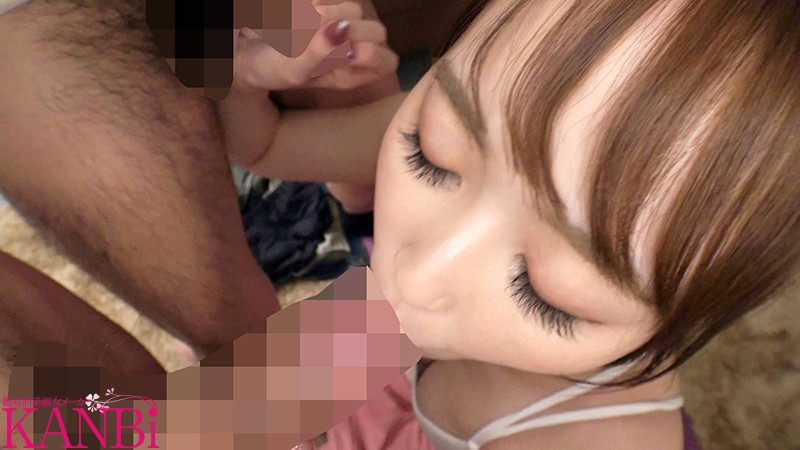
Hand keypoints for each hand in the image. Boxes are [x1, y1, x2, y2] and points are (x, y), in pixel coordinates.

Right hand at [232, 1, 397, 92]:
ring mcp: (343, 24)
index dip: (374, 55)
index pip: (387, 61)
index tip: (348, 53)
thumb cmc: (274, 68)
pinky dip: (316, 4)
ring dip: (329, 12)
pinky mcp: (328, 5)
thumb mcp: (295, 70)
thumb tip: (340, 31)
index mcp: (353, 72)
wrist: (248, 49)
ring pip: (355, 8)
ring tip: (300, 23)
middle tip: (317, 31)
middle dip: (352, 30)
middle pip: (377, 30)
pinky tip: (299, 14)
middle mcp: (353, 48)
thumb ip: (319, 53)